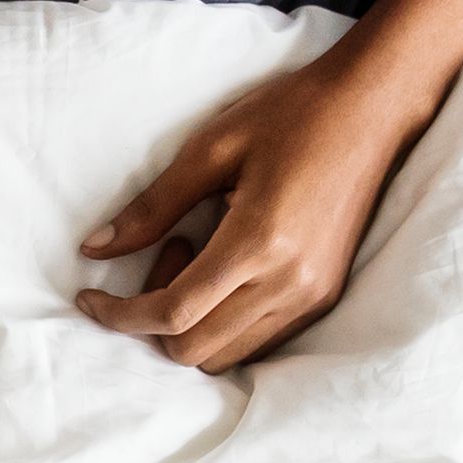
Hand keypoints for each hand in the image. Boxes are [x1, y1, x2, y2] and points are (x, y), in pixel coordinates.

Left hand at [77, 0, 462, 372]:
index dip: (119, 315)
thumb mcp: (210, 149)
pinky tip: (224, 270)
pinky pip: (258, 342)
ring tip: (194, 255)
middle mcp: (290, 282)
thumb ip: (152, 207)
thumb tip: (94, 248)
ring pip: (225, 356)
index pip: (172, 313)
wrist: (374, 106)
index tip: (88, 296)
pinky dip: (222, 324)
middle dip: (153, 318)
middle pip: (193, 348)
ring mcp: (313, 295)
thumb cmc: (291, 114)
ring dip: (189, 324)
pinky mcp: (326, 296)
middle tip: (162, 250)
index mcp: (259, 243)